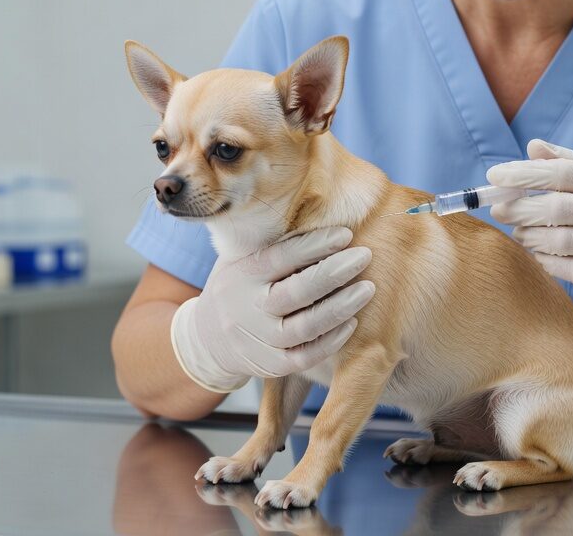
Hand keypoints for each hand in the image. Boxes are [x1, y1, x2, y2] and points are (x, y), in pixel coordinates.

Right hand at [170, 227, 373, 391]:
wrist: (205, 340)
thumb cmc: (238, 288)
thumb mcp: (241, 260)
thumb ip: (273, 244)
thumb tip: (320, 208)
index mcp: (242, 274)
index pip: (281, 257)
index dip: (314, 245)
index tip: (346, 234)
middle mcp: (247, 308)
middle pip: (295, 292)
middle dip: (334, 273)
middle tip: (364, 256)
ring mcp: (258, 340)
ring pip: (304, 328)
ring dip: (340, 308)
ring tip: (367, 289)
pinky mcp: (270, 365)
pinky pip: (304, 357)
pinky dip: (330, 341)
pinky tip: (352, 323)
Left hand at [487, 139, 572, 331]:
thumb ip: (566, 162)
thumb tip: (532, 146)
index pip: (559, 173)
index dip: (522, 175)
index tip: (494, 176)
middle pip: (553, 209)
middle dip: (519, 209)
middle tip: (500, 210)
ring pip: (557, 241)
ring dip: (529, 237)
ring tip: (520, 232)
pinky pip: (567, 269)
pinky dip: (546, 261)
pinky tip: (539, 254)